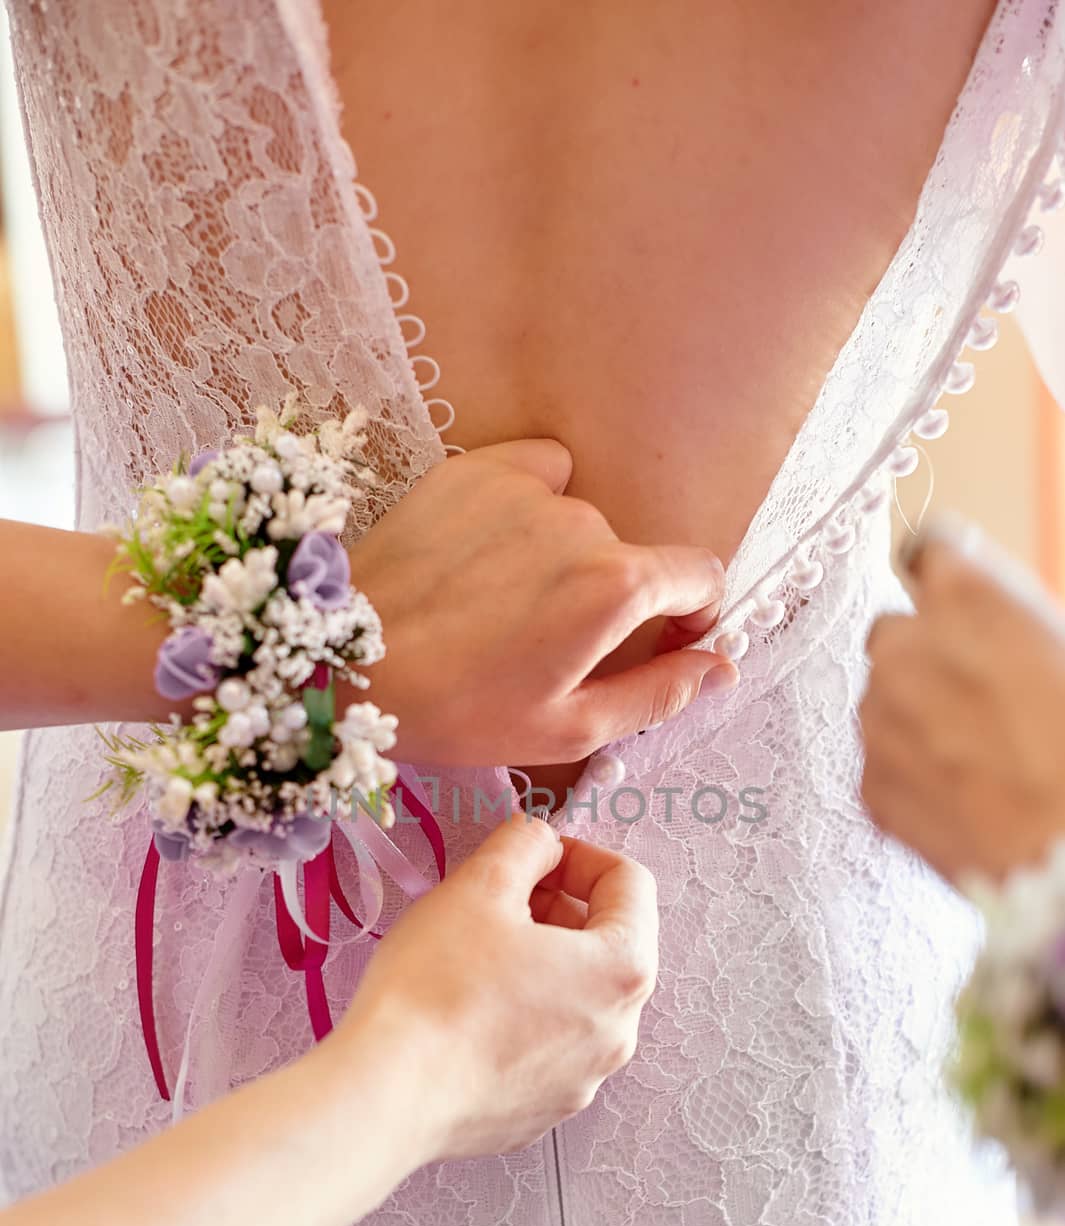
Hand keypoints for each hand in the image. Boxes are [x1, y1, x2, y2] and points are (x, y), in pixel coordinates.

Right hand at [339, 813, 656, 1159]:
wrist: (388, 1094)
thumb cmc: (436, 989)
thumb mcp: (480, 886)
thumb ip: (524, 845)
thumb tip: (541, 843)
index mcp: (622, 969)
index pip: (631, 885)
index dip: (580, 855)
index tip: (534, 857)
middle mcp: (619, 1031)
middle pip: (609, 944)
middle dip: (560, 909)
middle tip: (499, 901)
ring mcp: (584, 1079)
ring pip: (578, 998)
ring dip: (541, 963)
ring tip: (477, 955)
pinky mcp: (544, 1109)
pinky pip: (548, 1046)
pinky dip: (522, 1017)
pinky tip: (468, 1010)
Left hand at [346, 439, 735, 764]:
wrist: (345, 664)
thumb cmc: (457, 709)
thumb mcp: (570, 727)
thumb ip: (659, 693)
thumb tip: (721, 668)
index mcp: (616, 586)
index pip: (702, 574)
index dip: (692, 615)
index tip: (660, 642)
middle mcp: (583, 521)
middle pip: (632, 556)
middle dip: (609, 599)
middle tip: (544, 647)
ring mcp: (527, 487)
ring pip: (580, 521)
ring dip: (562, 557)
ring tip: (500, 607)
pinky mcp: (478, 468)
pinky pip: (539, 473)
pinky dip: (531, 506)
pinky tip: (490, 552)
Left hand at [861, 524, 1064, 881]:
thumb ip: (1012, 619)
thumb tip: (986, 620)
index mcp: (965, 598)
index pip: (927, 547)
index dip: (947, 573)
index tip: (958, 592)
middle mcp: (903, 650)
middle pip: (894, 630)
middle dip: (928, 652)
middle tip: (984, 693)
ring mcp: (878, 721)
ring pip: (884, 698)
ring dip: (919, 714)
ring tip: (983, 755)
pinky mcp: (871, 785)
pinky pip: (883, 759)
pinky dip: (914, 771)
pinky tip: (967, 794)